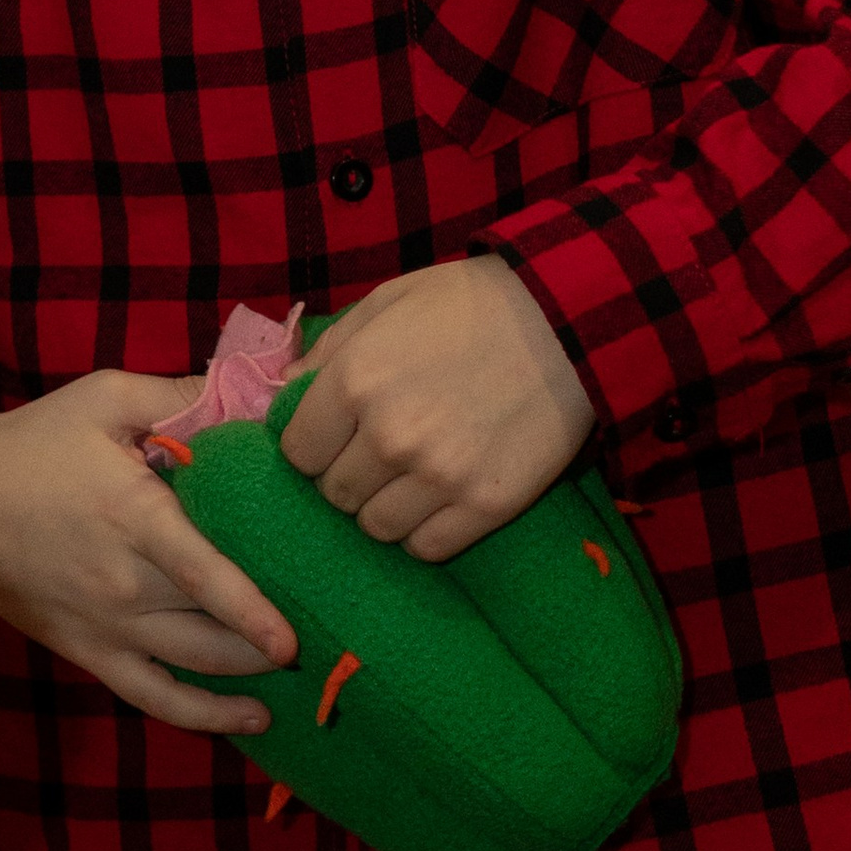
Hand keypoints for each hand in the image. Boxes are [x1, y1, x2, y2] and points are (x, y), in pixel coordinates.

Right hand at [0, 360, 296, 736]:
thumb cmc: (34, 441)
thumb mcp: (105, 398)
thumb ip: (180, 395)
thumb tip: (254, 390)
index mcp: (132, 518)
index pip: (201, 574)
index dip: (249, 610)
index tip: (292, 637)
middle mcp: (123, 585)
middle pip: (211, 627)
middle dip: (270, 640)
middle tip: (331, 635)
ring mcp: (104, 627)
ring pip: (192, 667)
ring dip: (249, 675)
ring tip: (301, 670)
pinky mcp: (88, 652)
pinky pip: (152, 698)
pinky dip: (203, 717)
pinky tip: (250, 719)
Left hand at [279, 256, 594, 561]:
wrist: (566, 320)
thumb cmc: (469, 303)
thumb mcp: (387, 302)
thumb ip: (328, 350)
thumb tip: (284, 393)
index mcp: (354, 380)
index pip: (296, 453)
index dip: (312, 447)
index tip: (334, 438)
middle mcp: (388, 436)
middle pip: (334, 495)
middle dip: (348, 476)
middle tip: (377, 455)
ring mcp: (438, 476)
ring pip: (376, 528)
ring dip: (385, 508)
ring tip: (410, 478)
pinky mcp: (484, 505)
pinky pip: (427, 548)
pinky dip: (425, 531)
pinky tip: (440, 499)